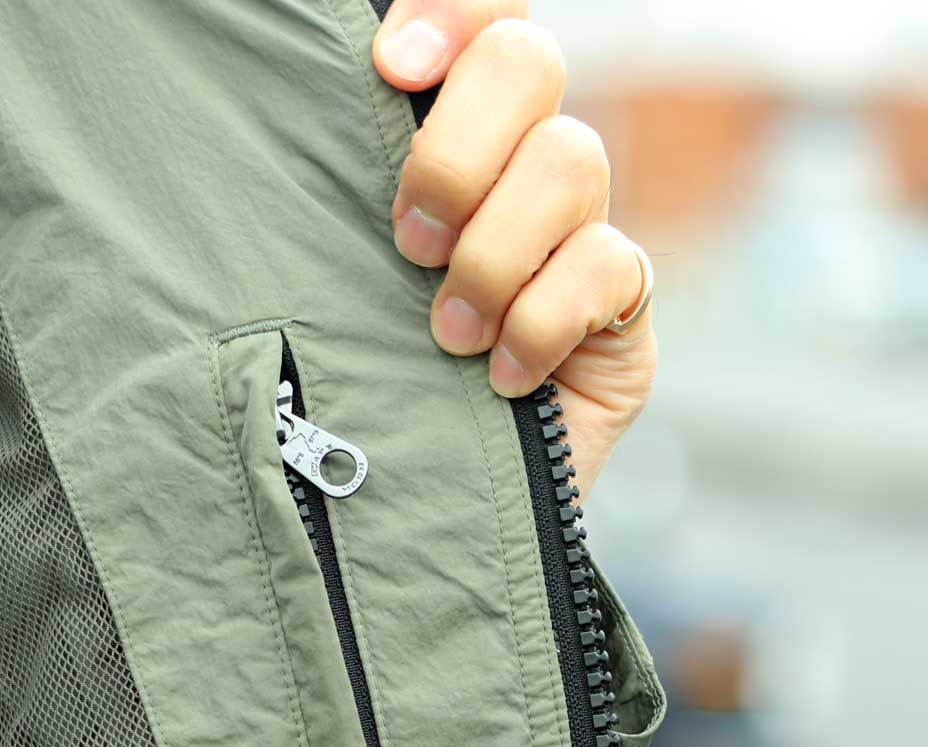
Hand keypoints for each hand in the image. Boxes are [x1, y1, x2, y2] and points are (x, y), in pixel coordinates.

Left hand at [373, 1, 655, 495]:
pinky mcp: (622, 309)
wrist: (429, 516)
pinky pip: (607, 267)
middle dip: (458, 149)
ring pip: (571, 160)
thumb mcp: (331, 300)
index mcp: (451, 145)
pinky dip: (541, 324)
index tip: (390, 68)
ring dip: (492, 254)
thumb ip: (330, 215)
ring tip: (446, 336)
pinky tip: (501, 380)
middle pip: (530, 61)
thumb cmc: (367, 397)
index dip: (452, 15)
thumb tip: (305, 133)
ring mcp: (580, 233)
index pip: (483, 22)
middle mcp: (520, 168)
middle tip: (408, 244)